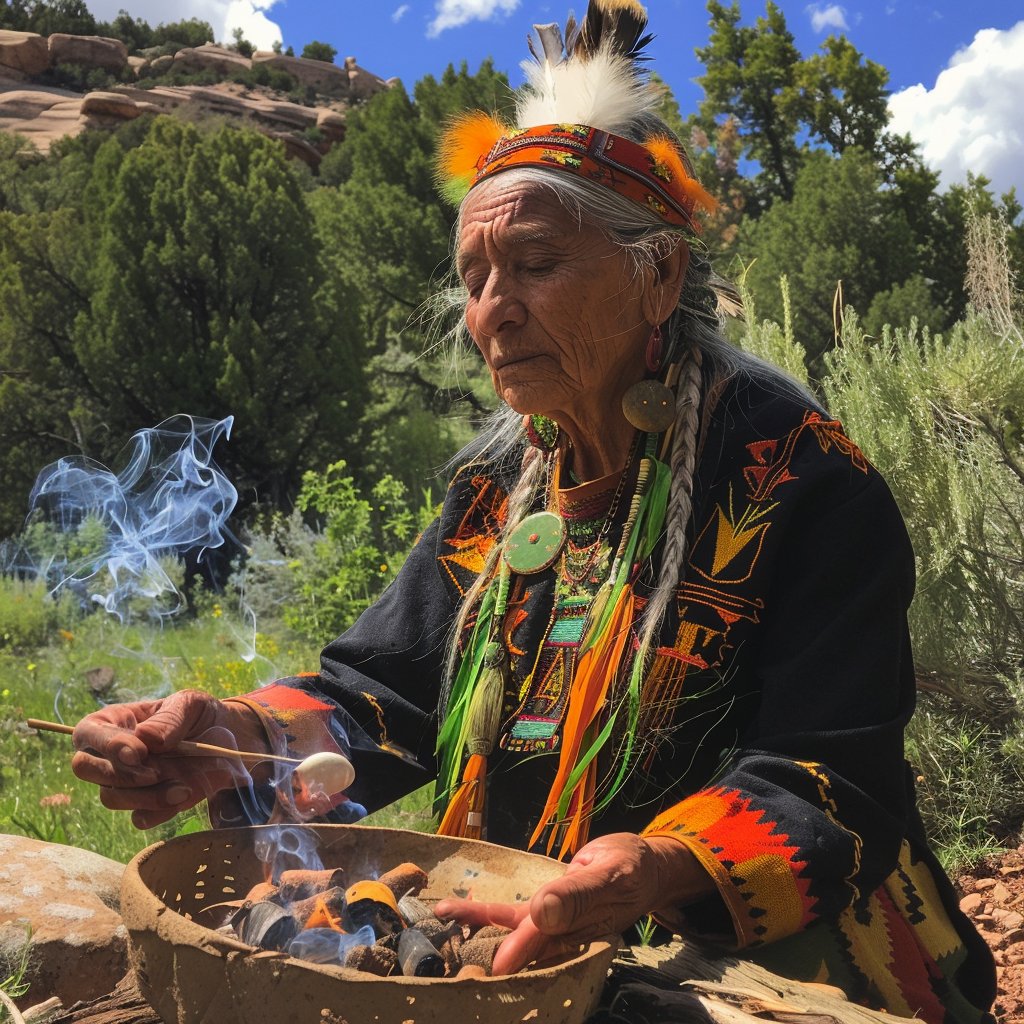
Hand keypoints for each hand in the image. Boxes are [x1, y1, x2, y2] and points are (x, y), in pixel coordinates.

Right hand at [70, 689, 267, 829]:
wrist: (228, 738)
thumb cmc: (198, 714)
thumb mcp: (189, 704)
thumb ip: (168, 718)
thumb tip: (145, 738)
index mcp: (113, 721)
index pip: (88, 733)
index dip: (108, 745)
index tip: (139, 753)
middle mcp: (109, 755)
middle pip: (86, 769)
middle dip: (119, 774)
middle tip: (155, 773)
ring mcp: (125, 783)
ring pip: (111, 797)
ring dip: (145, 795)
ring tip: (182, 787)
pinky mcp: (145, 805)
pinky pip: (138, 818)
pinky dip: (158, 811)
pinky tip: (183, 796)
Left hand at [434, 832, 714, 974]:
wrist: (645, 867)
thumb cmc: (631, 867)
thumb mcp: (612, 872)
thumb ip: (578, 894)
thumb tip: (543, 911)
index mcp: (584, 924)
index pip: (547, 937)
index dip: (521, 948)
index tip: (497, 965)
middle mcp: (566, 932)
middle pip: (522, 943)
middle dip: (487, 946)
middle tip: (449, 946)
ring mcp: (557, 926)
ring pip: (513, 930)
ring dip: (479, 926)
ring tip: (444, 914)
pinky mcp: (550, 915)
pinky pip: (517, 917)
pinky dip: (491, 915)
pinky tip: (465, 913)